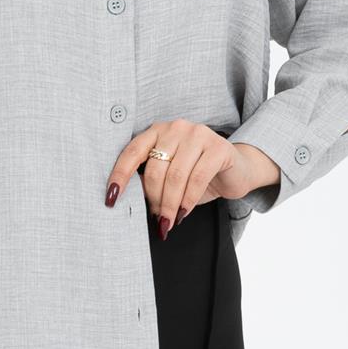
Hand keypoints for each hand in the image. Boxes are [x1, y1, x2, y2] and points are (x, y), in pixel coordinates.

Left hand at [104, 119, 280, 234]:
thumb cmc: (198, 174)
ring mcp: (198, 134)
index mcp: (157, 131)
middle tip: (157, 218)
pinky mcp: (218, 147)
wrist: (236, 170)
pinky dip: (188, 201)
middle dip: (154, 199)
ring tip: (168, 220)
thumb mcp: (169, 175)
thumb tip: (127, 198)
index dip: (119, 176)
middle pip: (155, 169)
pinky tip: (184, 212)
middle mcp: (176, 128)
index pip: (131, 152)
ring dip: (169, 204)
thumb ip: (149, 179)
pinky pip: (196, 179)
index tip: (111, 198)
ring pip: (175, 176)